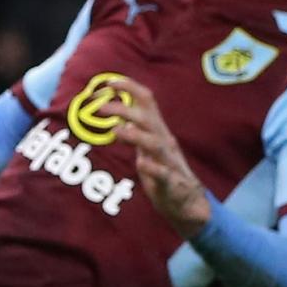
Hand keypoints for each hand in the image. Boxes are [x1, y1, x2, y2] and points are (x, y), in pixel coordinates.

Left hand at [108, 77, 208, 235]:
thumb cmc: (164, 174)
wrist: (187, 203)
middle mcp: (164, 142)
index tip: (108, 83)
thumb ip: (135, 134)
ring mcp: (169, 162)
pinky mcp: (171, 184)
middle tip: (100, 107)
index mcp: (158, 131)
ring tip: (116, 131)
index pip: (147, 102)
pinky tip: (142, 164)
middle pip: (147, 119)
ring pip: (154, 143)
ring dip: (135, 135)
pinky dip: (153, 169)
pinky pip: (163, 174)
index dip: (129, 89)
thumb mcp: (147, 150)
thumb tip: (120, 119)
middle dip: (124, 109)